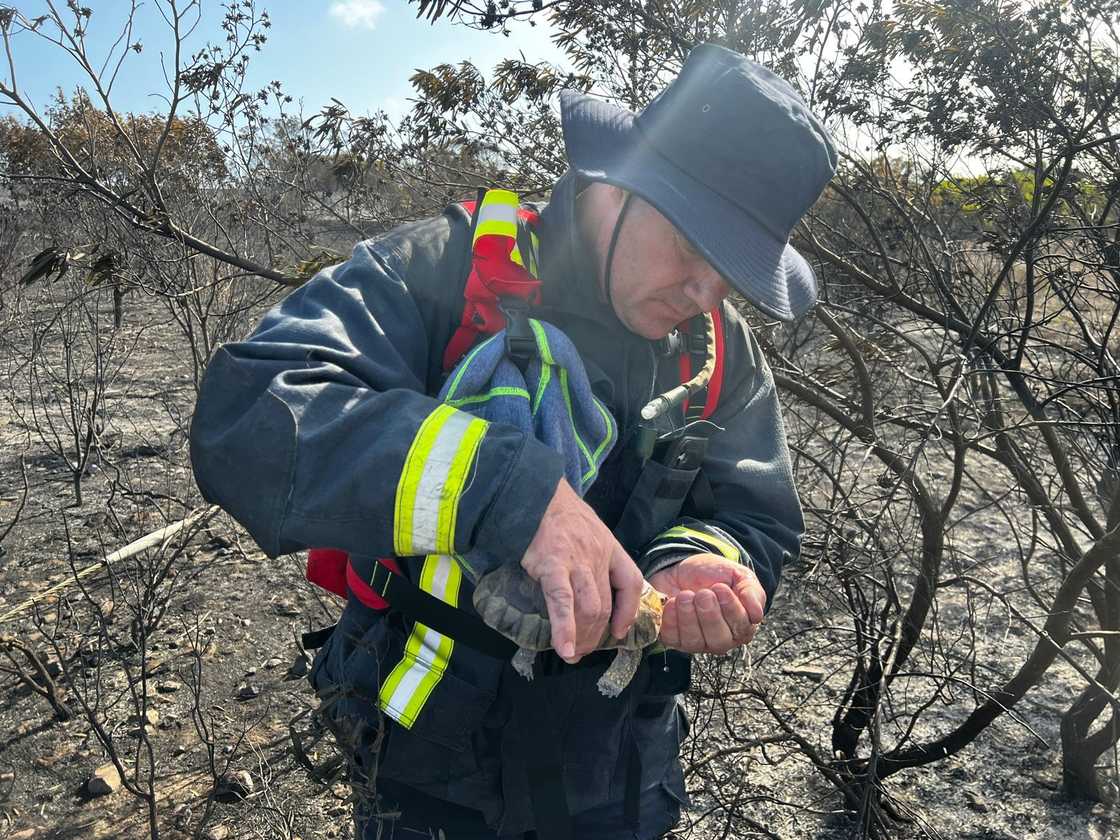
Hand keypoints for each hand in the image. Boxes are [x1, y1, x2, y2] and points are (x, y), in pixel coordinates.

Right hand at [521, 478, 643, 662]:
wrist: (535, 493)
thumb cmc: (558, 513)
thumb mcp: (588, 530)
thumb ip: (594, 554)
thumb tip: (590, 583)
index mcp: (610, 547)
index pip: (632, 582)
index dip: (629, 611)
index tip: (621, 630)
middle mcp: (598, 556)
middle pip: (607, 604)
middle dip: (598, 634)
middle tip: (585, 650)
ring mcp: (577, 562)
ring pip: (591, 608)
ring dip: (584, 637)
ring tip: (574, 652)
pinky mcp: (552, 566)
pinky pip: (562, 602)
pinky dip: (565, 629)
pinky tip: (565, 648)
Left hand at [648, 553, 765, 653]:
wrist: (684, 567)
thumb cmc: (714, 575)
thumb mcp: (738, 576)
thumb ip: (751, 592)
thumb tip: (757, 614)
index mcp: (741, 625)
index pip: (741, 628)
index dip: (731, 609)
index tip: (721, 588)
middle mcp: (720, 639)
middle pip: (719, 640)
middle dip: (709, 615)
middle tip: (703, 593)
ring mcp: (697, 642)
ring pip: (695, 641)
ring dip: (689, 617)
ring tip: (685, 595)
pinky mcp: (674, 639)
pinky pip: (672, 638)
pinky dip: (671, 620)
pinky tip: (672, 602)